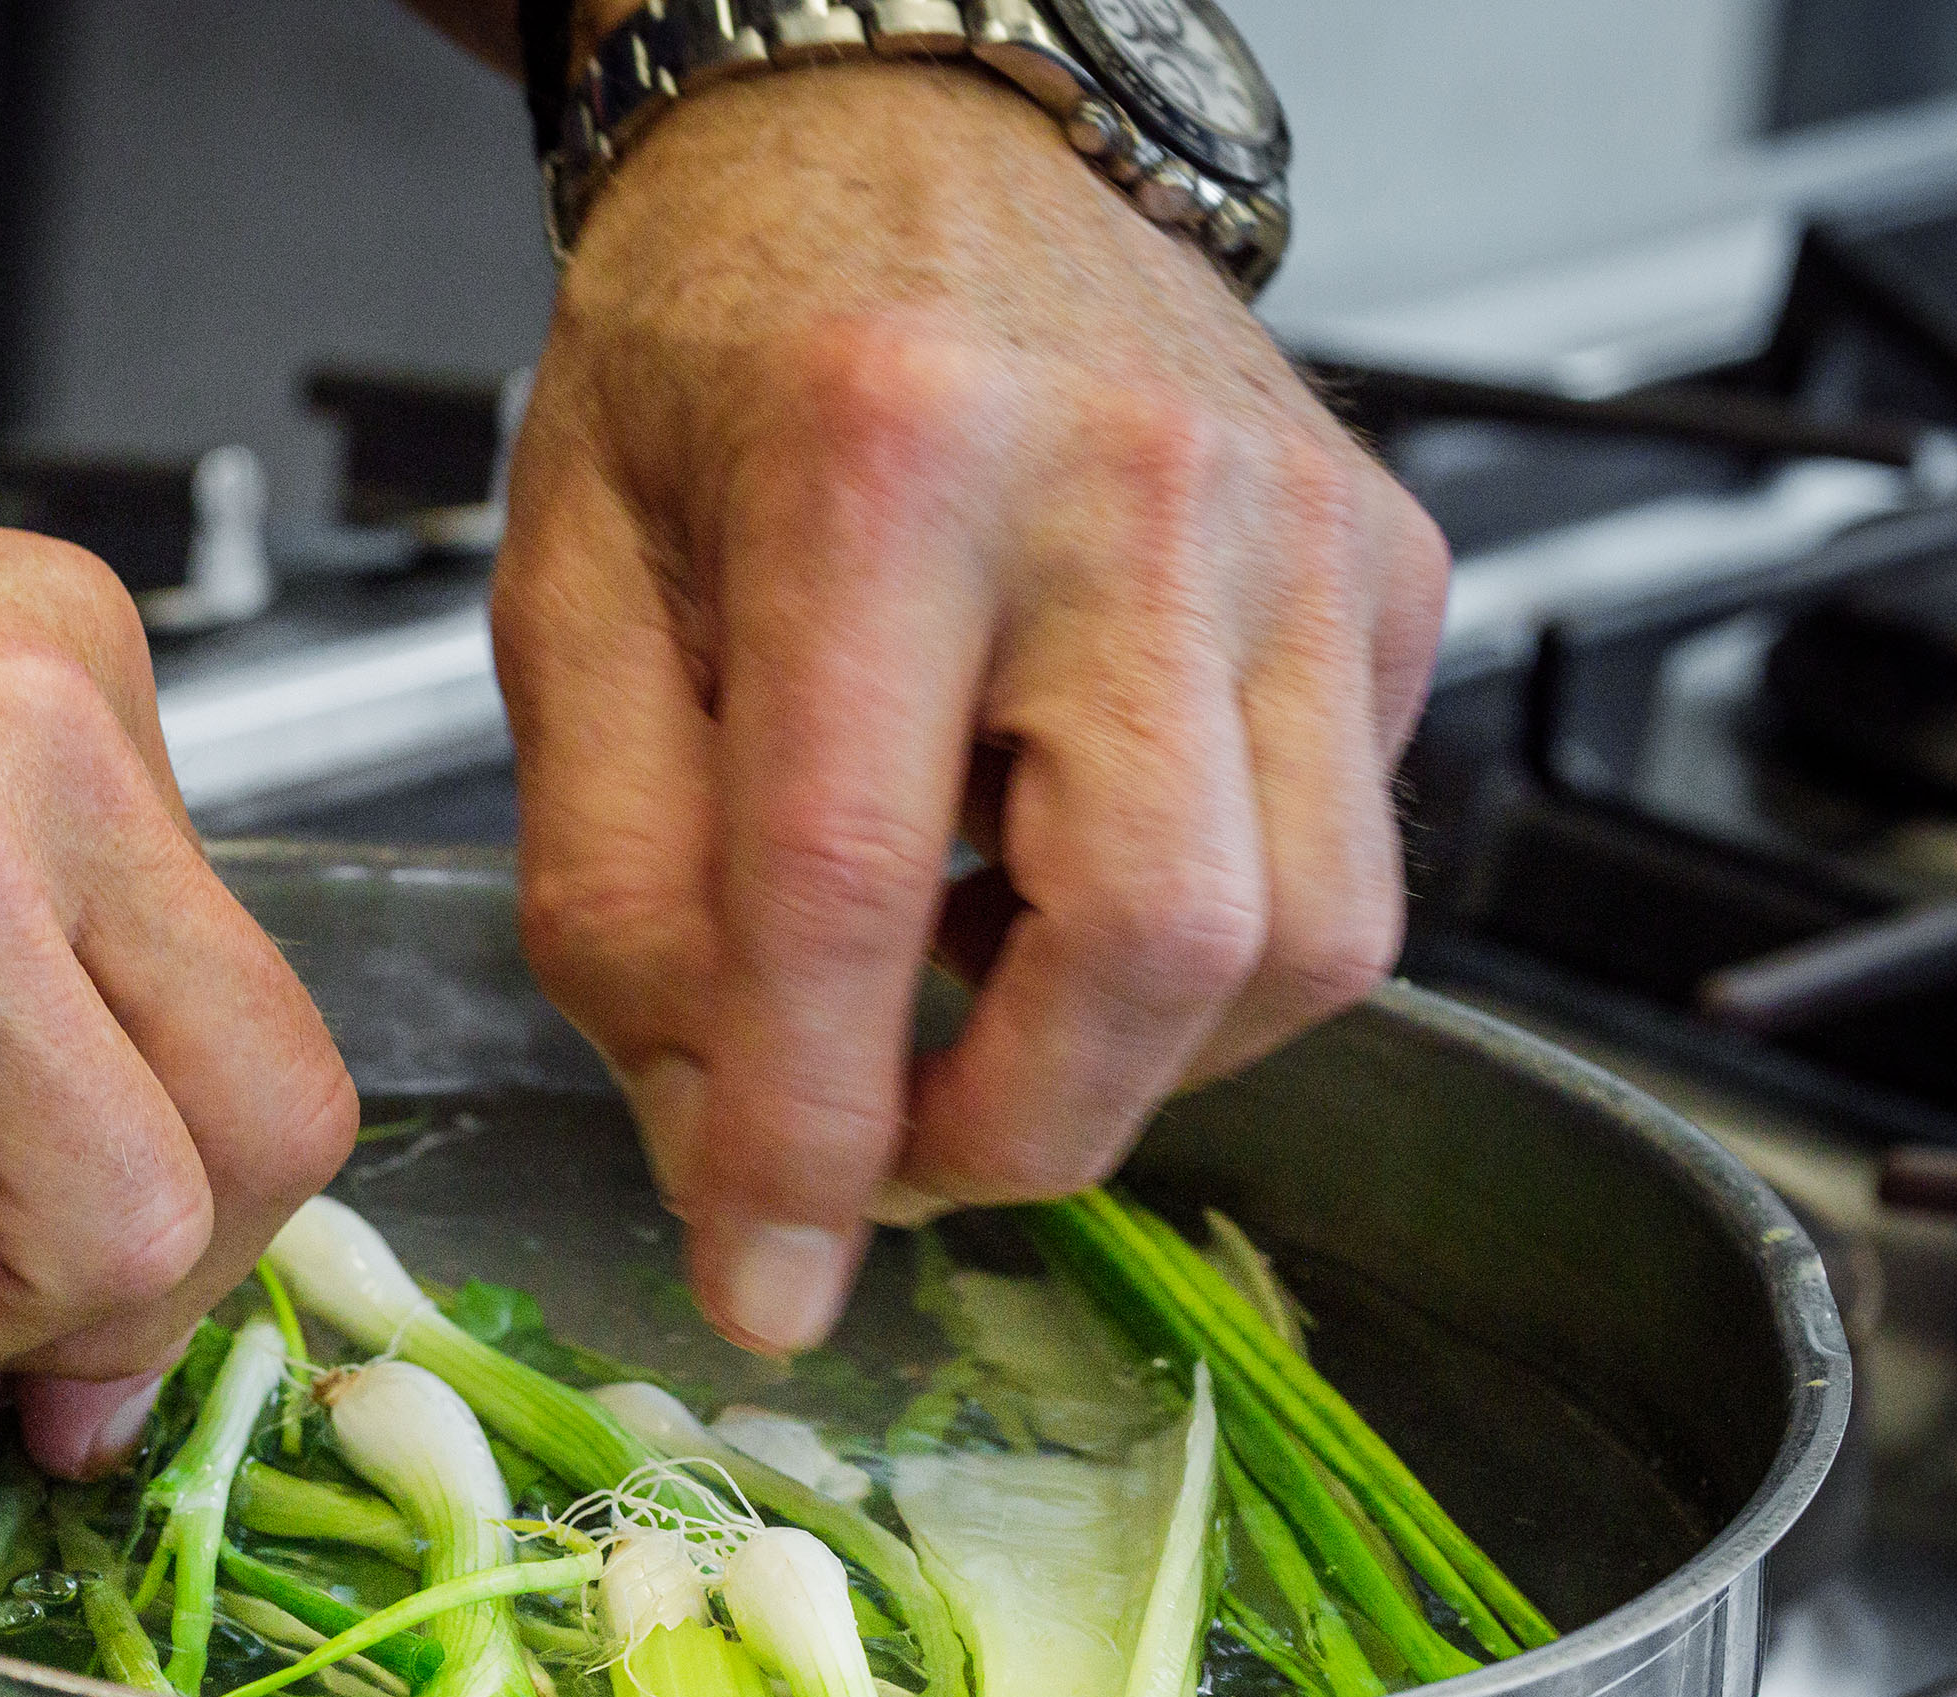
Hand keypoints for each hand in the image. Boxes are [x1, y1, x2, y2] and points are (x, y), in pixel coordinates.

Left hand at [495, 60, 1447, 1353]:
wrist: (893, 152)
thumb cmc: (713, 367)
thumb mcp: (567, 611)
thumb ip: (620, 898)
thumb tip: (728, 1158)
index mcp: (876, 463)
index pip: (849, 887)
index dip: (807, 1138)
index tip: (769, 1284)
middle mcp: (1131, 486)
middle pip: (1158, 943)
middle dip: (1014, 1126)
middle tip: (883, 1143)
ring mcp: (1300, 526)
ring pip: (1306, 946)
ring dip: (1123, 1054)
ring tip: (964, 972)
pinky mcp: (1390, 571)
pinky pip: (1347, 869)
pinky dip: (1198, 954)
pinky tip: (1059, 868)